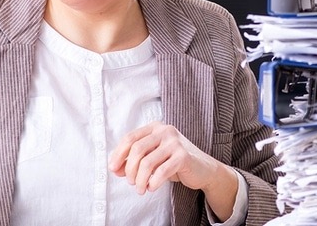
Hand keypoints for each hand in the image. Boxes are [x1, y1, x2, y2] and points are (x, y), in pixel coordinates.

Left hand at [108, 122, 238, 220]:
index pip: (130, 138)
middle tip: (130, 182)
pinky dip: (153, 182)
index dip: (118, 154)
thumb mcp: (153, 158)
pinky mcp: (183, 156)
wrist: (203, 169)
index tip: (112, 169)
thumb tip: (115, 168)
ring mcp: (175, 142)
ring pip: (147, 162)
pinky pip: (161, 171)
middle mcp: (165, 131)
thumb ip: (134, 160)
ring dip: (140, 179)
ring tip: (140, 188)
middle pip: (137, 149)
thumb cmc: (174, 162)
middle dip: (129, 169)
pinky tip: (152, 187)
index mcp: (155, 127)